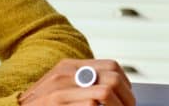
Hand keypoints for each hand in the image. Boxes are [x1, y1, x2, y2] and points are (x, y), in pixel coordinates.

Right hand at [18, 59, 134, 105]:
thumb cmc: (40, 105)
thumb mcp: (59, 87)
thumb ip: (81, 82)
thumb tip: (113, 89)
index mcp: (69, 67)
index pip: (111, 66)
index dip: (126, 84)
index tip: (127, 97)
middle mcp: (65, 75)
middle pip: (112, 79)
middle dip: (126, 99)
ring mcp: (60, 91)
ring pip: (104, 93)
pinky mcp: (56, 104)